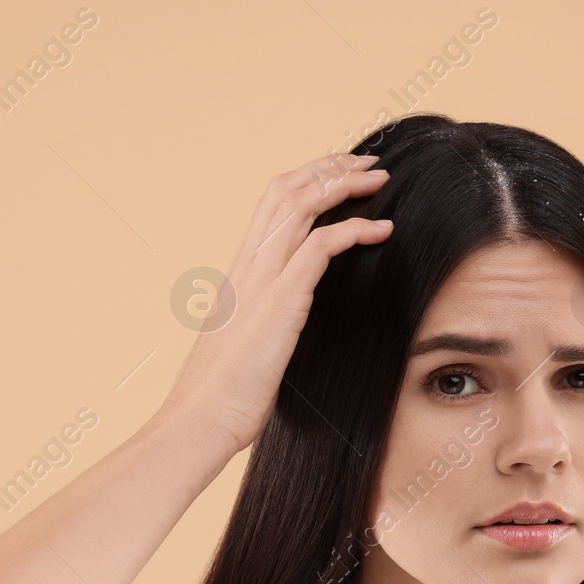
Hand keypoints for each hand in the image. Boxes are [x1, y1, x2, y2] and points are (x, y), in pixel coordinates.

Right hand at [159, 152, 393, 454]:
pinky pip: (323, 245)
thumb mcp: (243, 345)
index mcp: (238, 272)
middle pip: (287, 189)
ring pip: (303, 204)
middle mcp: (248, 264)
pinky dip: (356, 229)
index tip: (338, 175)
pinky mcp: (282, 299)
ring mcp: (262, 278)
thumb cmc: (221, 395)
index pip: (271, 204)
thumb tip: (278, 328)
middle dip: (330, 168)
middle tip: (367, 164)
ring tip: (380, 180)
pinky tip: (383, 230)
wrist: (199, 419)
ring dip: (345, 184)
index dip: (307, 180)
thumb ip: (261, 323)